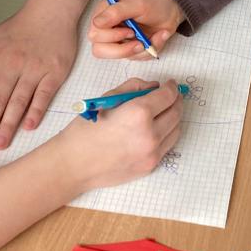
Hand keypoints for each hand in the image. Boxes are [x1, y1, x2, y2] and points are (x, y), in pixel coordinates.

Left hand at [0, 7, 77, 151]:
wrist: (51, 12)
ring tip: (1, 143)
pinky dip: (35, 111)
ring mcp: (34, 70)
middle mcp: (11, 65)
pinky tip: (28, 127)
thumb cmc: (20, 28)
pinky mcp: (54, 72)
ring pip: (18, 101)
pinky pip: (43, 95)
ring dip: (8, 125)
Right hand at [59, 78, 182, 190]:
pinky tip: (155, 129)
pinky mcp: (150, 166)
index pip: (168, 96)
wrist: (74, 164)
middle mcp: (150, 134)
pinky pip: (167, 146)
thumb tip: (154, 86)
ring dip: (173, 118)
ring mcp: (152, 153)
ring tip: (163, 113)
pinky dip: (166, 134)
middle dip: (176, 101)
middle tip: (170, 96)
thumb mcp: (107, 99)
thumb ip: (134, 87)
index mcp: (139, 113)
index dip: (171, 87)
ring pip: (176, 130)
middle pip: (176, 113)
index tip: (170, 84)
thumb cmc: (86, 129)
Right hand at [87, 0, 183, 59]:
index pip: (95, 34)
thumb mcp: (137, 3)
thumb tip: (96, 23)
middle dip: (124, 49)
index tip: (131, 30)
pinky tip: (156, 38)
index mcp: (104, 14)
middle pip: (100, 50)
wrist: (171, 11)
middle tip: (140, 40)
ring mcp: (118, 41)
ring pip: (118, 57)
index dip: (112, 36)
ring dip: (139, 51)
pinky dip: (149, 50)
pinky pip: (135, 58)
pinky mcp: (130, 49)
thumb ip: (115, 12)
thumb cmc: (153, 4)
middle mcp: (107, 29)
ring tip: (151, 39)